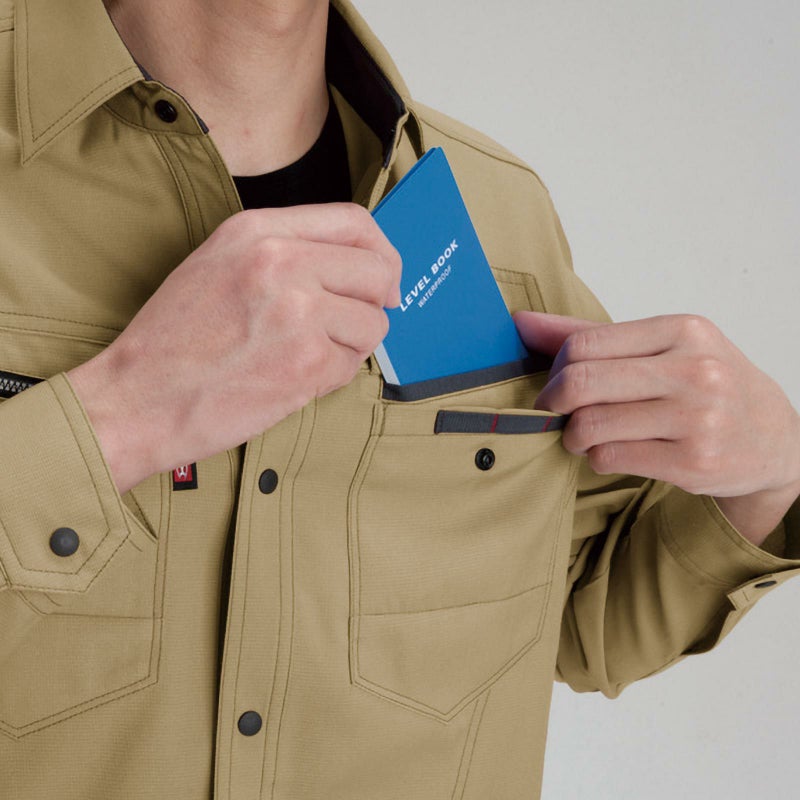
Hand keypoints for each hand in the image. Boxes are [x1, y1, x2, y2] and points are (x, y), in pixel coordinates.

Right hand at [68, 203, 400, 493]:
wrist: (138, 398)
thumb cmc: (175, 340)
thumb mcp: (219, 263)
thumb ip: (286, 251)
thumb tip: (359, 265)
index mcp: (258, 231)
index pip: (353, 220)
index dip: (380, 251)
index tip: (383, 278)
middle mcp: (282, 262)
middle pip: (377, 271)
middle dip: (375, 303)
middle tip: (351, 325)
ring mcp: (299, 312)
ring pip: (373, 323)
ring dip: (350, 345)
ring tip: (304, 355)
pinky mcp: (308, 362)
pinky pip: (353, 365)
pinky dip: (332, 376)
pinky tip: (292, 378)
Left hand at [514, 311, 799, 545]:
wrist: (773, 439)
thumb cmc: (705, 386)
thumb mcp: (661, 347)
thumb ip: (590, 334)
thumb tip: (520, 323)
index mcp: (683, 331)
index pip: (584, 344)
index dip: (554, 370)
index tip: (553, 386)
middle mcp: (695, 370)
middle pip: (581, 383)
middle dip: (552, 403)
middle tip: (554, 413)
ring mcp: (698, 419)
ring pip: (591, 426)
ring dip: (573, 436)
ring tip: (583, 436)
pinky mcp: (694, 463)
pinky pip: (610, 458)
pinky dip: (597, 458)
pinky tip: (611, 452)